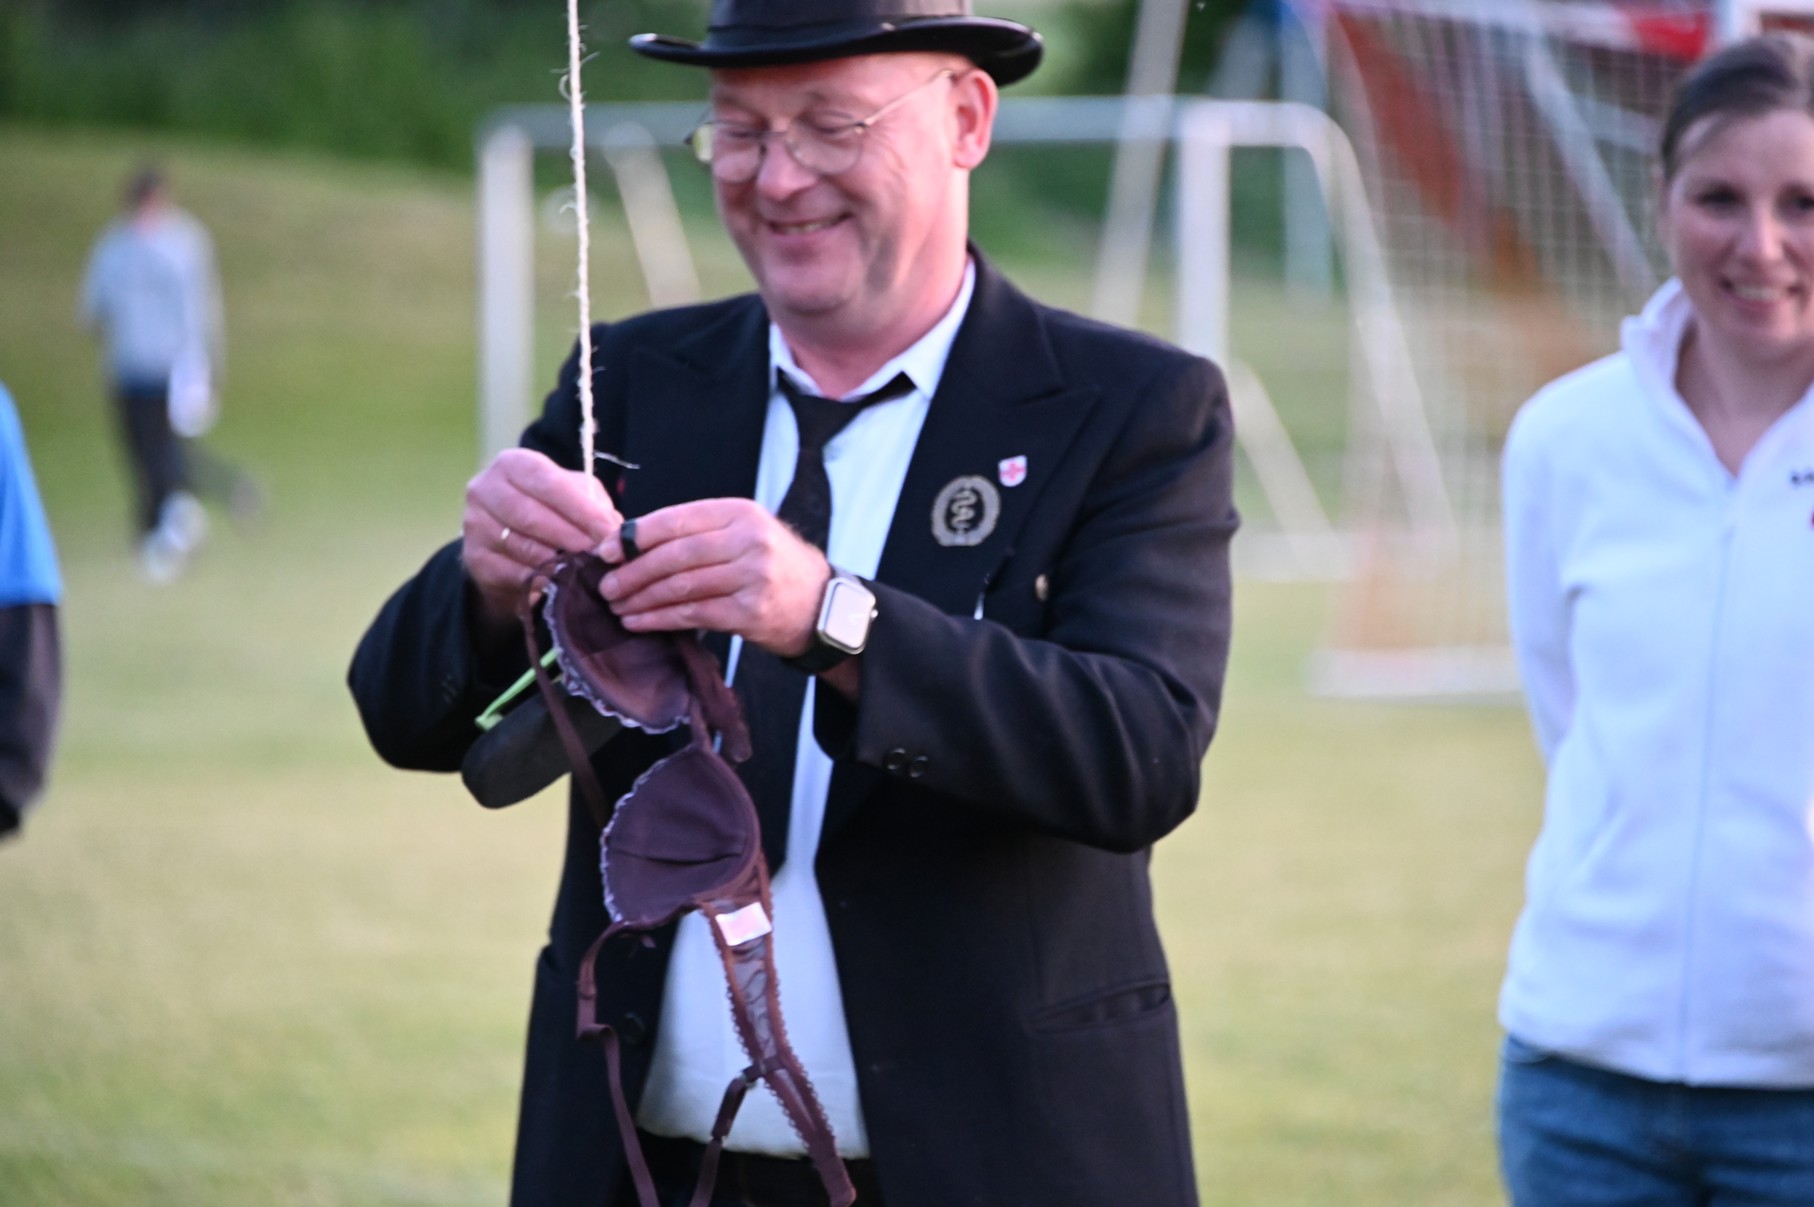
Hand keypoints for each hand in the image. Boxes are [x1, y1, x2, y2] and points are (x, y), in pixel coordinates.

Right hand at [462, 448, 620, 627]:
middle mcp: (485, 489)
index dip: (580, 508)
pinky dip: (541, 581)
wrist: (505, 543)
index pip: (547, 482)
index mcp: (512, 464)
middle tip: (601, 555)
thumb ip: (592, 504)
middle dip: (571, 537)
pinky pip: (513, 573)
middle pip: (531, 515)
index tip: (608, 531)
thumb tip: (613, 530)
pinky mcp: (475, 559)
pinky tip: (563, 585)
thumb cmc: (548, 510)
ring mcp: (475, 525)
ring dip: (559, 562)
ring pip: (522, 547)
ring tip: (587, 571)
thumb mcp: (571, 495)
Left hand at [597, 498, 828, 656]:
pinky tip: (640, 622)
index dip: (635, 536)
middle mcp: (748, 540)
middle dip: (633, 572)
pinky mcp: (750, 611)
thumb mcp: (744, 534)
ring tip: (618, 606)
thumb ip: (698, 534)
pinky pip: (694, 614)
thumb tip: (632, 543)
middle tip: (606, 586)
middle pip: (675, 555)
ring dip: (642, 598)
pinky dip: (660, 619)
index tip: (606, 551)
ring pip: (681, 586)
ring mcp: (752, 576)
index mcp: (740, 513)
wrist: (820, 604)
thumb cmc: (772, 567)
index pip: (677, 520)